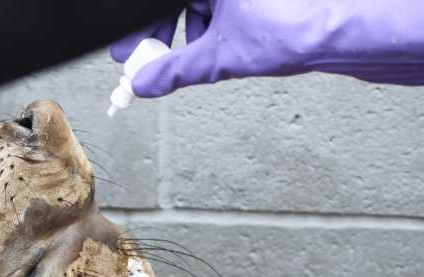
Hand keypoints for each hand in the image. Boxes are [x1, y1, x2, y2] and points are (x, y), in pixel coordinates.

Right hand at [111, 0, 423, 97]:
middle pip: (175, 7)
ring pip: (195, 9)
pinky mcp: (247, 3)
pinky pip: (214, 11)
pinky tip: (209, 51)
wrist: (336, 32)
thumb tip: (147, 83)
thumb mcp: (219, 55)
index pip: (162, 8)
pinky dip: (206, 32)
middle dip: (160, 36)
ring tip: (187, 61)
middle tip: (147, 63)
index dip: (140, 32)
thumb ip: (176, 70)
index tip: (127, 54)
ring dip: (185, 37)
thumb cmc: (290, 26)